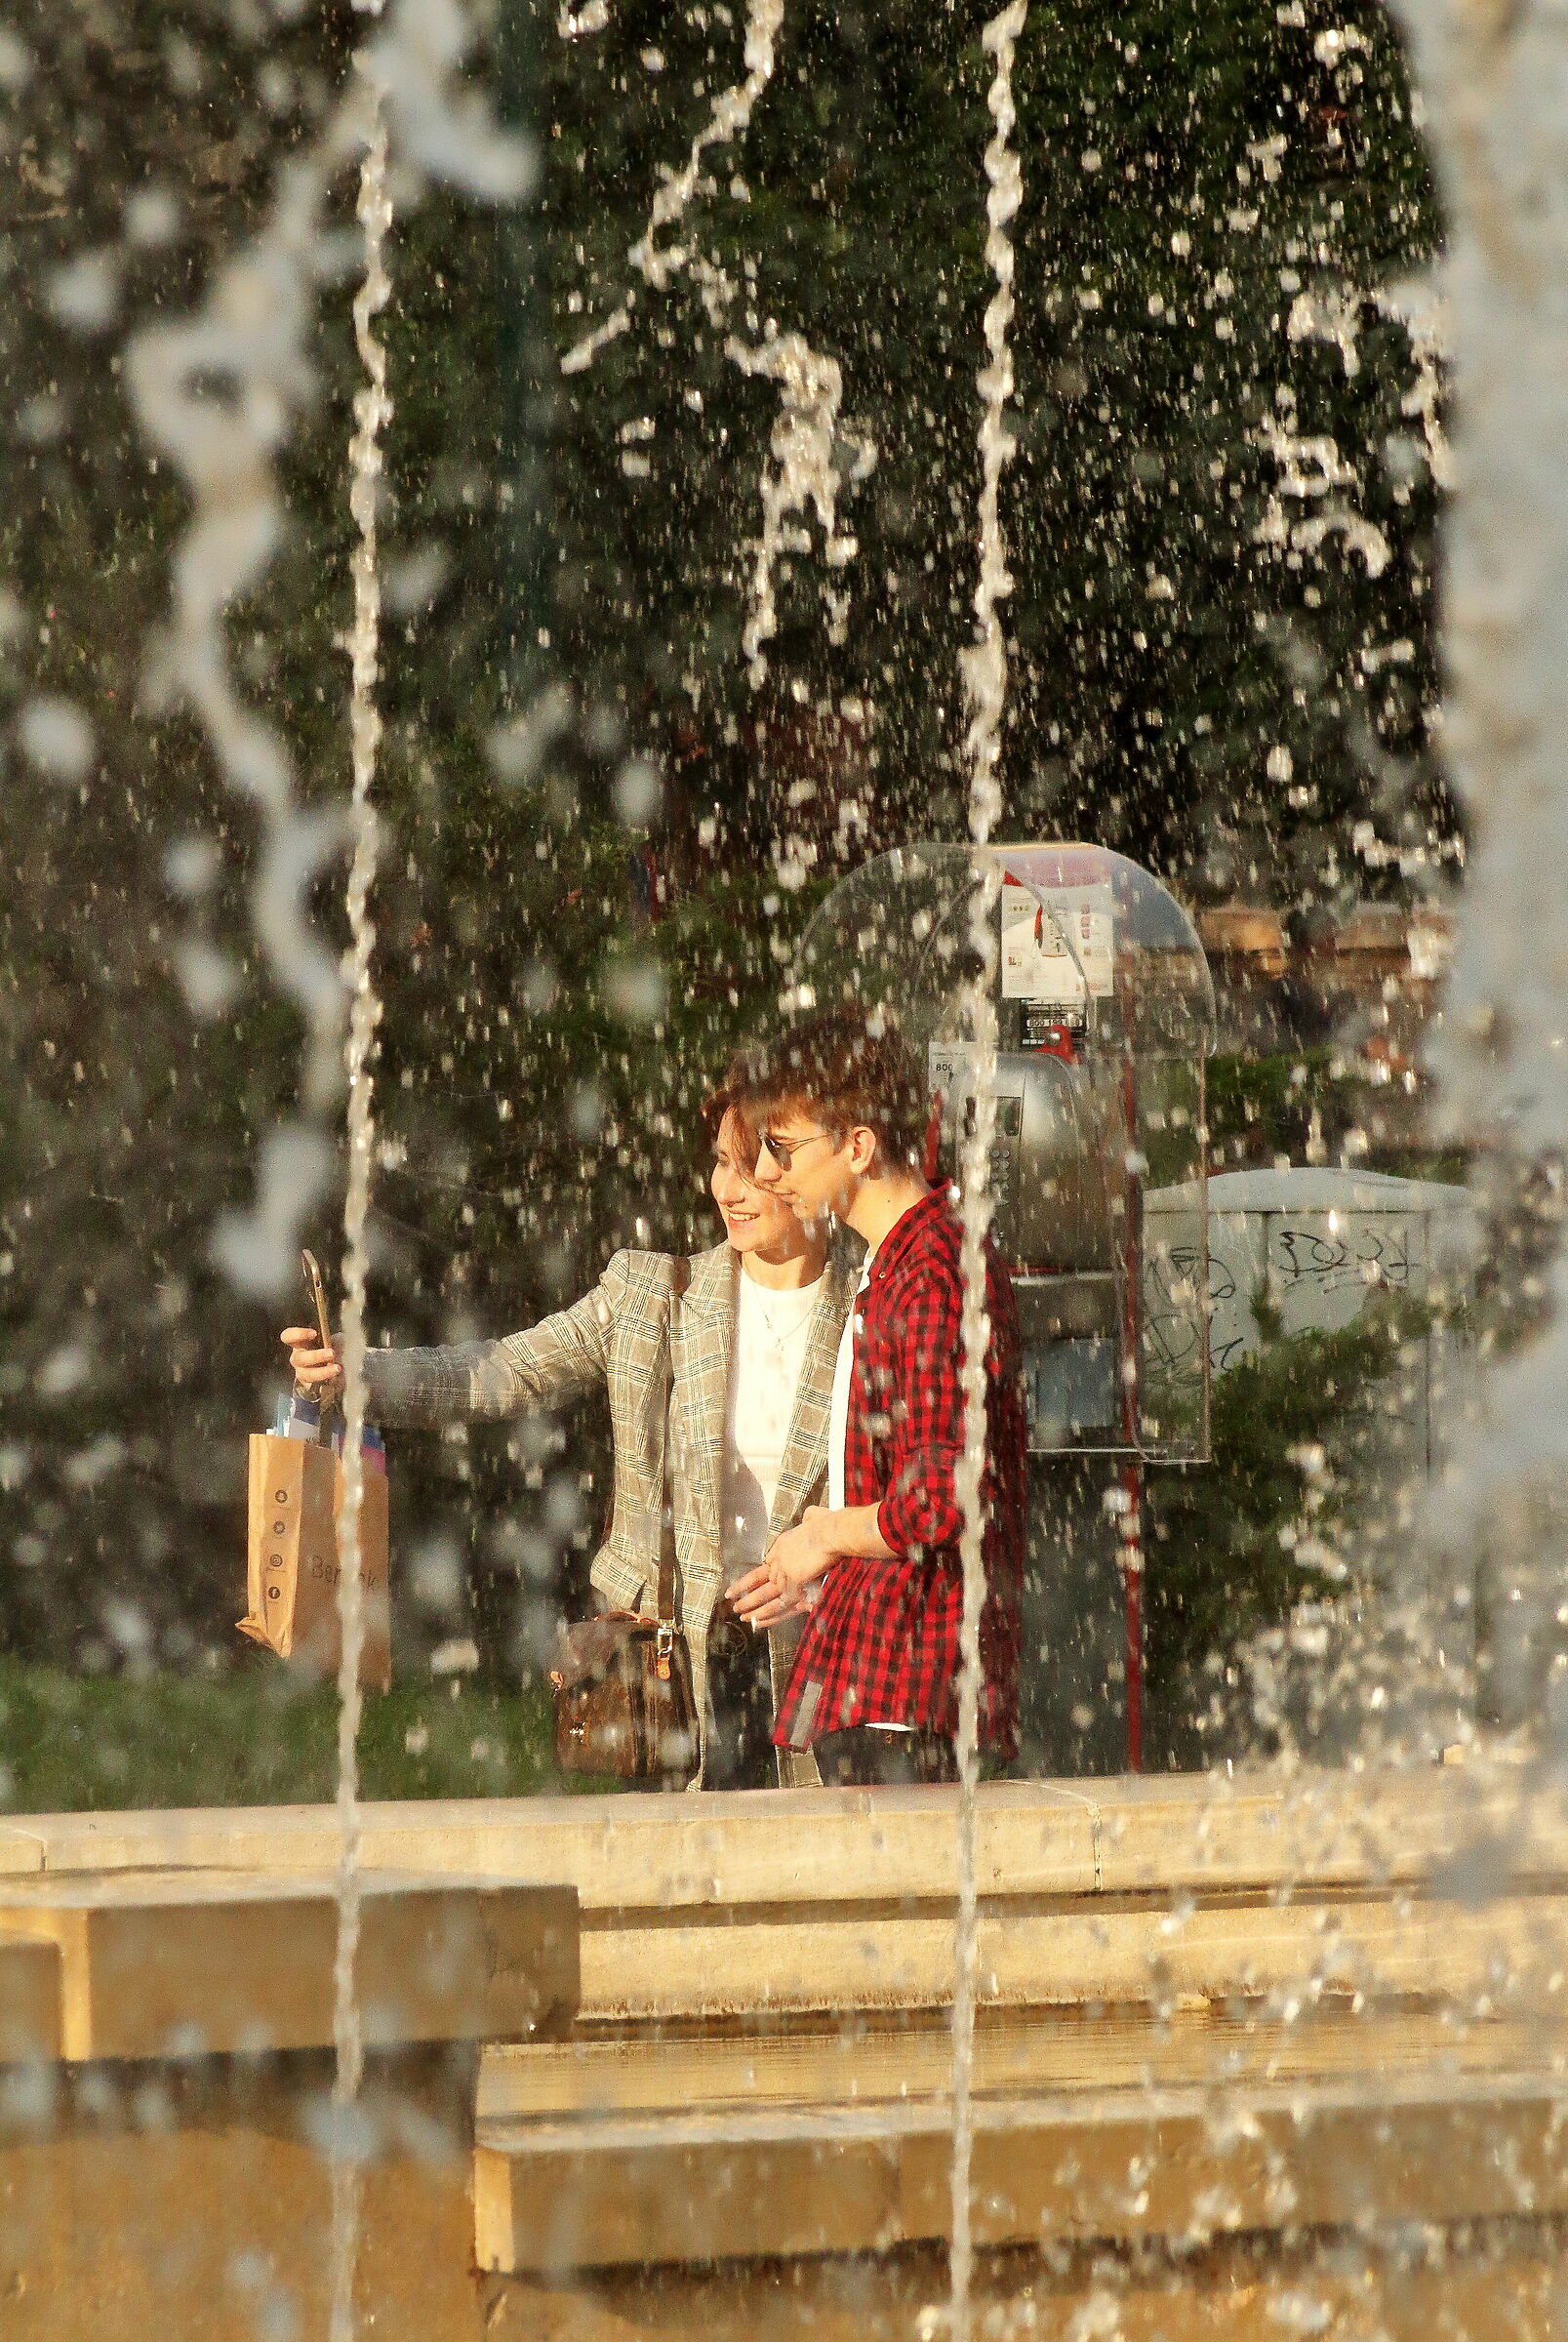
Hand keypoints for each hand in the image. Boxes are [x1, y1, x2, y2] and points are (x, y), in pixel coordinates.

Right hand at [280, 1325, 343, 1404]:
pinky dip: (328, 1384)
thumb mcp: (337, 1340)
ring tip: (337, 1368)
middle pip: (298, 1358)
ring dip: (323, 1371)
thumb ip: (335, 1340)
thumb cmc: (336, 1349)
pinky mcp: (313, 1388)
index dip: (297, 1334)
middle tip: (332, 1353)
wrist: (346, 1368)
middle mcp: (299, 1359)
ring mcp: (304, 1374)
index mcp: (301, 1343)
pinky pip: (317, 1388)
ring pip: (307, 1375)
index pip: (288, 1337)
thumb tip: (337, 1344)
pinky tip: (339, 1380)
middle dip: (316, 1355)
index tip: (314, 1333)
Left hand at [728, 1508, 837, 1629]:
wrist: (829, 1534)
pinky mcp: (794, 1586)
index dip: (757, 1574)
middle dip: (745, 1592)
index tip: (750, 1583)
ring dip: (752, 1606)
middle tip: (733, 1600)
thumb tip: (811, 1514)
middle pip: (757, 1580)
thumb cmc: (827, 1525)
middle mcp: (779, 1561)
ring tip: (741, 1614)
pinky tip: (760, 1621)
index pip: (766, 1563)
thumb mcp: (814, 1516)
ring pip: (764, 1595)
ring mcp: (784, 1574)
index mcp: (782, 1545)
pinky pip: (780, 1604)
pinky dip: (769, 1615)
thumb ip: (811, 1518)